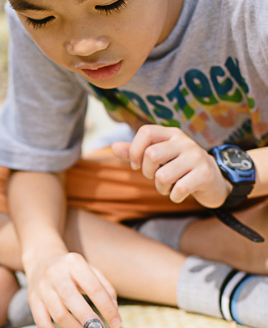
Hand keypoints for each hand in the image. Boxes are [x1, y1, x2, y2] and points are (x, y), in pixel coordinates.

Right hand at [24, 250, 119, 327]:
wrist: (41, 260)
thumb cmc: (72, 270)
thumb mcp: (90, 270)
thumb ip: (105, 288)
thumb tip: (113, 312)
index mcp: (74, 263)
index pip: (93, 288)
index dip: (107, 308)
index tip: (117, 323)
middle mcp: (55, 274)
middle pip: (71, 300)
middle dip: (88, 320)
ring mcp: (41, 288)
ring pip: (58, 315)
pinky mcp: (33, 301)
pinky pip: (42, 324)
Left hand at [112, 125, 229, 207]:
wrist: (213, 180)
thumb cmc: (180, 168)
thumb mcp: (159, 157)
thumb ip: (136, 152)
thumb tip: (114, 148)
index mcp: (171, 134)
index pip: (146, 131)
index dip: (135, 150)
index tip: (136, 165)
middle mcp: (184, 142)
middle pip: (151, 155)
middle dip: (148, 173)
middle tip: (156, 177)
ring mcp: (196, 157)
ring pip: (163, 175)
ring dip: (161, 188)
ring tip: (168, 187)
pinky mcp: (204, 174)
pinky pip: (179, 189)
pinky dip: (174, 196)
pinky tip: (179, 194)